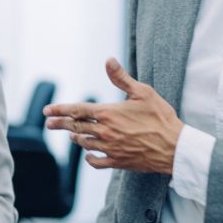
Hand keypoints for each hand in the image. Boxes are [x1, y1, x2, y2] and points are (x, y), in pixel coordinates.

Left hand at [44, 57, 183, 174]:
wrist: (175, 147)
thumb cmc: (161, 117)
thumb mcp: (142, 92)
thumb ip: (121, 78)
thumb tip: (108, 60)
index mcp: (108, 113)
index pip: (77, 110)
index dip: (60, 110)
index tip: (47, 111)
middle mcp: (105, 131)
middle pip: (76, 128)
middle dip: (60, 124)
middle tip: (49, 124)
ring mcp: (110, 148)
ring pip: (85, 143)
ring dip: (76, 138)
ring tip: (71, 135)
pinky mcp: (118, 161)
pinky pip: (97, 162)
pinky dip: (90, 158)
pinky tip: (88, 155)